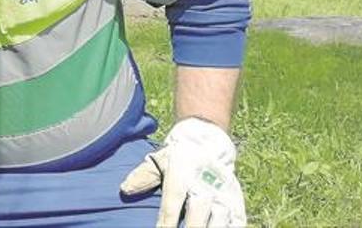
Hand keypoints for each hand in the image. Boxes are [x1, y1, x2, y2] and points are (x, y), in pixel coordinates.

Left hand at [120, 117, 245, 227]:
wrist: (207, 142)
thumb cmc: (177, 157)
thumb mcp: (158, 160)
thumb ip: (143, 175)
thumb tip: (125, 189)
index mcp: (181, 176)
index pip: (172, 205)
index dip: (167, 223)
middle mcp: (204, 185)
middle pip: (198, 214)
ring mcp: (222, 193)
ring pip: (219, 220)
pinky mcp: (236, 199)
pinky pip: (237, 220)